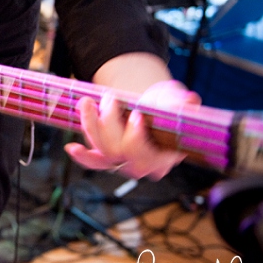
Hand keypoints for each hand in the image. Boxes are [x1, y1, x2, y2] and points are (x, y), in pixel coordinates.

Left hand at [66, 80, 201, 179]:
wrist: (153, 104)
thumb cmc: (167, 104)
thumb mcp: (178, 100)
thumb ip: (184, 103)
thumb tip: (190, 101)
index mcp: (165, 156)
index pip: (147, 157)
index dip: (137, 138)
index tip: (136, 114)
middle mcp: (143, 164)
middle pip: (120, 152)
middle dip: (110, 123)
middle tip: (110, 98)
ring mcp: (124, 161)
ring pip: (103, 150)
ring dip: (91, 125)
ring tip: (88, 102)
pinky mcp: (108, 156)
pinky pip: (95, 161)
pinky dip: (83, 156)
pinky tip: (72, 147)